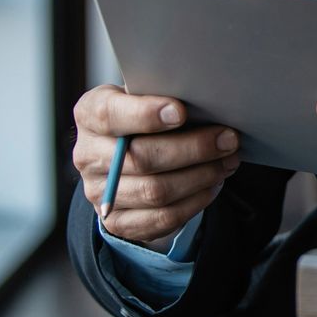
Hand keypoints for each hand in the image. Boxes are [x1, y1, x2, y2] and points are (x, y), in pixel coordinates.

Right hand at [71, 83, 240, 245]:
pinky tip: (213, 184)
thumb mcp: (145, 96)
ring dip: (200, 177)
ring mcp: (100, 192)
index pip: (109, 115)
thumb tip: (205, 97)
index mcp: (90, 115)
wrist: (126, 156)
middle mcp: (88, 155)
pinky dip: (195, 201)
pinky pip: (162, 218)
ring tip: (228, 161)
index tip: (181, 112)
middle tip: (228, 139)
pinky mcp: (117, 221)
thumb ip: (162, 95)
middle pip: (141, 158)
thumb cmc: (145, 116)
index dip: (145, 115)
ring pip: (155, 191)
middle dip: (193, 149)